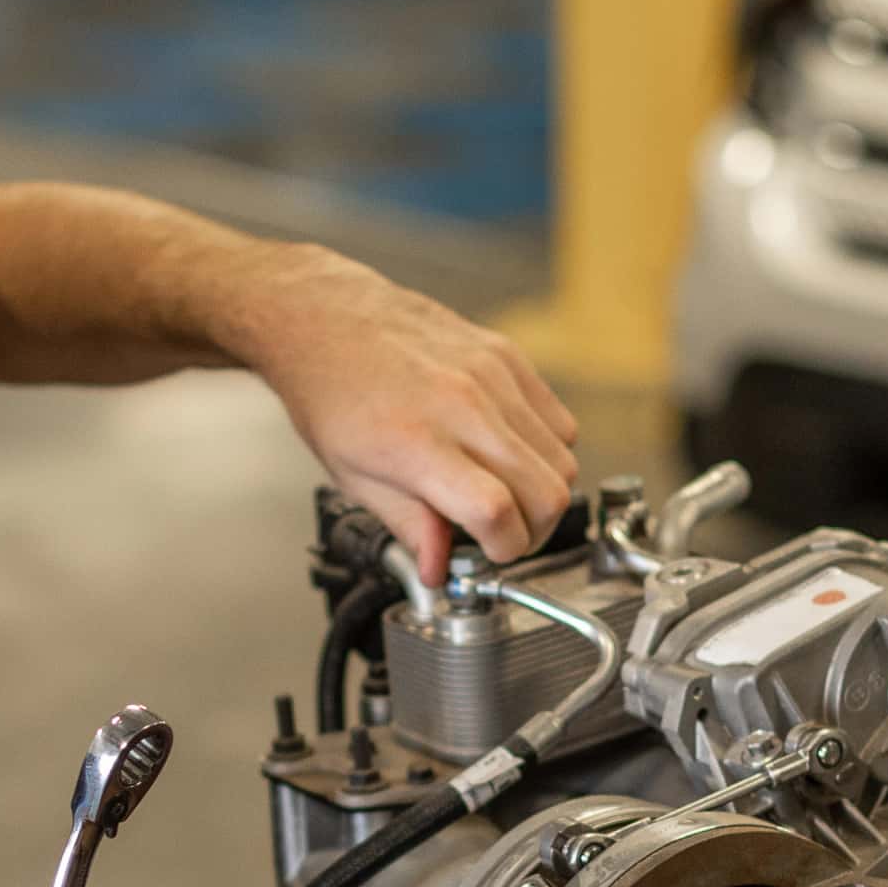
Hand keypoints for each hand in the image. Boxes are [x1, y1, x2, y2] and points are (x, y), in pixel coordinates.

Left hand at [233, 253, 577, 585]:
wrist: (325, 318)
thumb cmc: (331, 392)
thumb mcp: (353, 477)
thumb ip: (407, 526)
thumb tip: (439, 569)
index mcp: (416, 443)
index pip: (495, 511)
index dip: (503, 549)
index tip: (490, 554)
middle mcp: (462, 406)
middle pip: (546, 492)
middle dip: (533, 531)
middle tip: (506, 536)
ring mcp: (491, 376)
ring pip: (562, 459)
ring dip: (542, 492)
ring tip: (507, 495)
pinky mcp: (507, 356)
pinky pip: (559, 420)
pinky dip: (545, 450)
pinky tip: (509, 454)